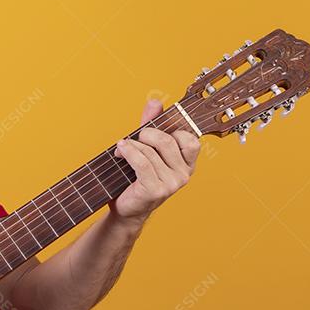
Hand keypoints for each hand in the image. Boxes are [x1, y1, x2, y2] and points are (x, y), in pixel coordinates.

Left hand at [109, 98, 199, 222]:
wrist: (125, 208)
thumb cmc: (136, 178)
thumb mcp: (145, 148)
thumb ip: (151, 125)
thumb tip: (155, 101)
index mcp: (187, 164)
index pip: (190, 139)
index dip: (172, 129)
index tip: (153, 130)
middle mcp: (184, 175)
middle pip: (168, 141)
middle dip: (147, 134)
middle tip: (134, 137)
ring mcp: (172, 184)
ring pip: (151, 152)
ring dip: (132, 146)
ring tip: (121, 148)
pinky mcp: (156, 190)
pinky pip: (142, 163)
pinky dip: (129, 153)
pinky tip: (120, 151)